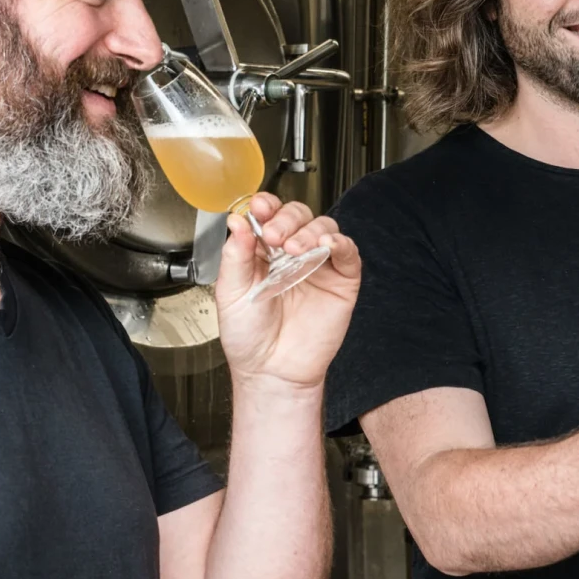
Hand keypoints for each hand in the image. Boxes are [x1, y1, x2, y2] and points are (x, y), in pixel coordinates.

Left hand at [215, 194, 361, 391]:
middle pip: (298, 215)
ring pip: (323, 227)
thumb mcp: (231, 293)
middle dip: (286, 218)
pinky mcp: (341, 281)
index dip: (266, 206)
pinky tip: (326, 246)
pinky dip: (340, 243)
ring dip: (309, 230)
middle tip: (274, 235)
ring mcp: (318, 266)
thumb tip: (236, 221)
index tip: (258, 207)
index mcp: (263, 252)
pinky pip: (348, 253)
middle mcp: (292, 254)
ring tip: (295, 249)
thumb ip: (235, 256)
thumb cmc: (249, 337)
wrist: (271, 372)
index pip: (269, 215)